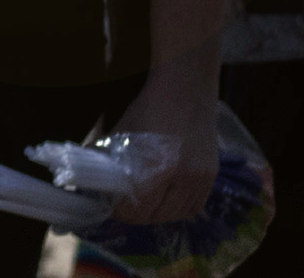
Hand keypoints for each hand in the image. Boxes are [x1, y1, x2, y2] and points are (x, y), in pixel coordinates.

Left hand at [108, 76, 218, 224]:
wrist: (186, 87)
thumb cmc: (150, 107)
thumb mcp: (123, 134)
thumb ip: (110, 163)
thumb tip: (92, 184)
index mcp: (163, 166)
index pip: (139, 209)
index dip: (121, 211)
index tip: (109, 204)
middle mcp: (187, 177)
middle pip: (158, 215)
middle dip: (136, 213)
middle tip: (122, 204)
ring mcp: (203, 178)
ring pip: (177, 214)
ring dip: (158, 213)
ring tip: (143, 202)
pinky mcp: (212, 175)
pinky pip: (195, 206)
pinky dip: (178, 208)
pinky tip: (166, 199)